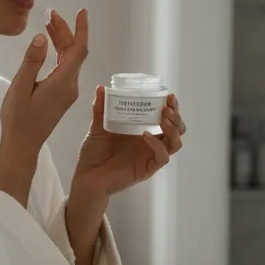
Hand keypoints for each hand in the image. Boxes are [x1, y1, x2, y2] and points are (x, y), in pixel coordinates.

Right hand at [0, 8, 88, 158]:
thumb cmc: (18, 119)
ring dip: (61, 41)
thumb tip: (41, 37)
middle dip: (65, 31)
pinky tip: (49, 45)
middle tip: (49, 13)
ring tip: (48, 23)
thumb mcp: (21, 87)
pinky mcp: (62, 96)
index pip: (79, 50)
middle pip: (74, 52)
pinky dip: (58, 53)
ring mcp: (67, 92)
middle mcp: (70, 86)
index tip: (82, 11)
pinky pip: (64, 69)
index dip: (81, 29)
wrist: (22, 145)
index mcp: (63, 82)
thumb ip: (32, 61)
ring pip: (69, 60)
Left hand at [71, 87, 186, 197]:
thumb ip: (100, 110)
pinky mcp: (147, 169)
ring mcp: (150, 156)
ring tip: (163, 118)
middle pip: (177, 129)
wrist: (87, 176)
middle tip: (167, 107)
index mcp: (143, 130)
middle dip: (176, 116)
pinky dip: (158, 146)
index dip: (171, 107)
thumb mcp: (97, 127)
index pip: (166, 118)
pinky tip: (146, 135)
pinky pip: (162, 157)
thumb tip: (101, 88)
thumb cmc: (94, 153)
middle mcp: (150, 143)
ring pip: (175, 143)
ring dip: (173, 129)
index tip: (168, 96)